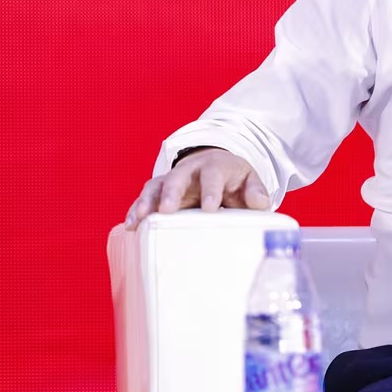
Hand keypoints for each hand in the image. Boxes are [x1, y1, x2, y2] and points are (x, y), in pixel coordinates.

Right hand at [124, 147, 270, 229]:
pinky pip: (144, 199)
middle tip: (166, 210)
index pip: (212, 176)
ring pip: (156, 187)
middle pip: (177, 178)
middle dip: (171, 193)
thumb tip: (260, 203)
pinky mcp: (158, 192)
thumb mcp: (249, 180)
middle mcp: (188, 171)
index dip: (211, 191)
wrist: (215, 166)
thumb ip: (256, 191)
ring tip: (140, 218)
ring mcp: (171, 180)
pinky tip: (131, 225)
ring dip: (147, 201)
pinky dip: (136, 210)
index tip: (210, 209)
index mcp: (214, 167)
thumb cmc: (233, 179)